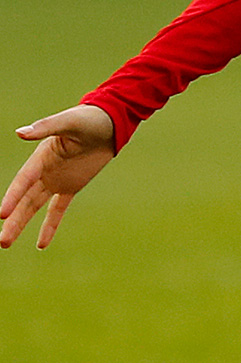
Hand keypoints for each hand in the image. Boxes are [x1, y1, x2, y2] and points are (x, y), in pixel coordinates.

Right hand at [4, 105, 119, 248]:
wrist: (108, 123)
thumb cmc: (88, 118)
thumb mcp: (69, 121)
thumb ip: (46, 127)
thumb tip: (21, 132)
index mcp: (40, 157)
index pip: (23, 182)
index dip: (12, 197)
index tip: (1, 214)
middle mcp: (43, 172)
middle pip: (24, 201)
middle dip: (13, 220)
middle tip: (1, 241)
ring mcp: (55, 180)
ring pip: (34, 207)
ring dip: (22, 225)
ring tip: (6, 243)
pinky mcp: (71, 187)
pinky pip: (58, 209)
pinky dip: (50, 225)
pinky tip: (41, 244)